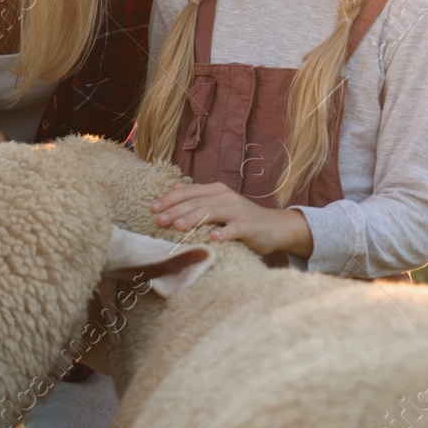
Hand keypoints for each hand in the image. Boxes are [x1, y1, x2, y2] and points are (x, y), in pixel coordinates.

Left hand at [150, 181, 312, 258]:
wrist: (274, 226)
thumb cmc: (241, 218)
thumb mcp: (219, 204)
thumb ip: (198, 198)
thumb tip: (174, 190)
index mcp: (216, 190)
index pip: (189, 192)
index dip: (170, 199)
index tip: (153, 208)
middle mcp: (226, 197)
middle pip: (197, 202)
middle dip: (176, 210)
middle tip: (158, 220)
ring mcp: (238, 211)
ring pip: (212, 212)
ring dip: (194, 219)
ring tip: (178, 226)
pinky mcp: (249, 225)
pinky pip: (235, 229)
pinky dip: (224, 233)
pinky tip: (213, 238)